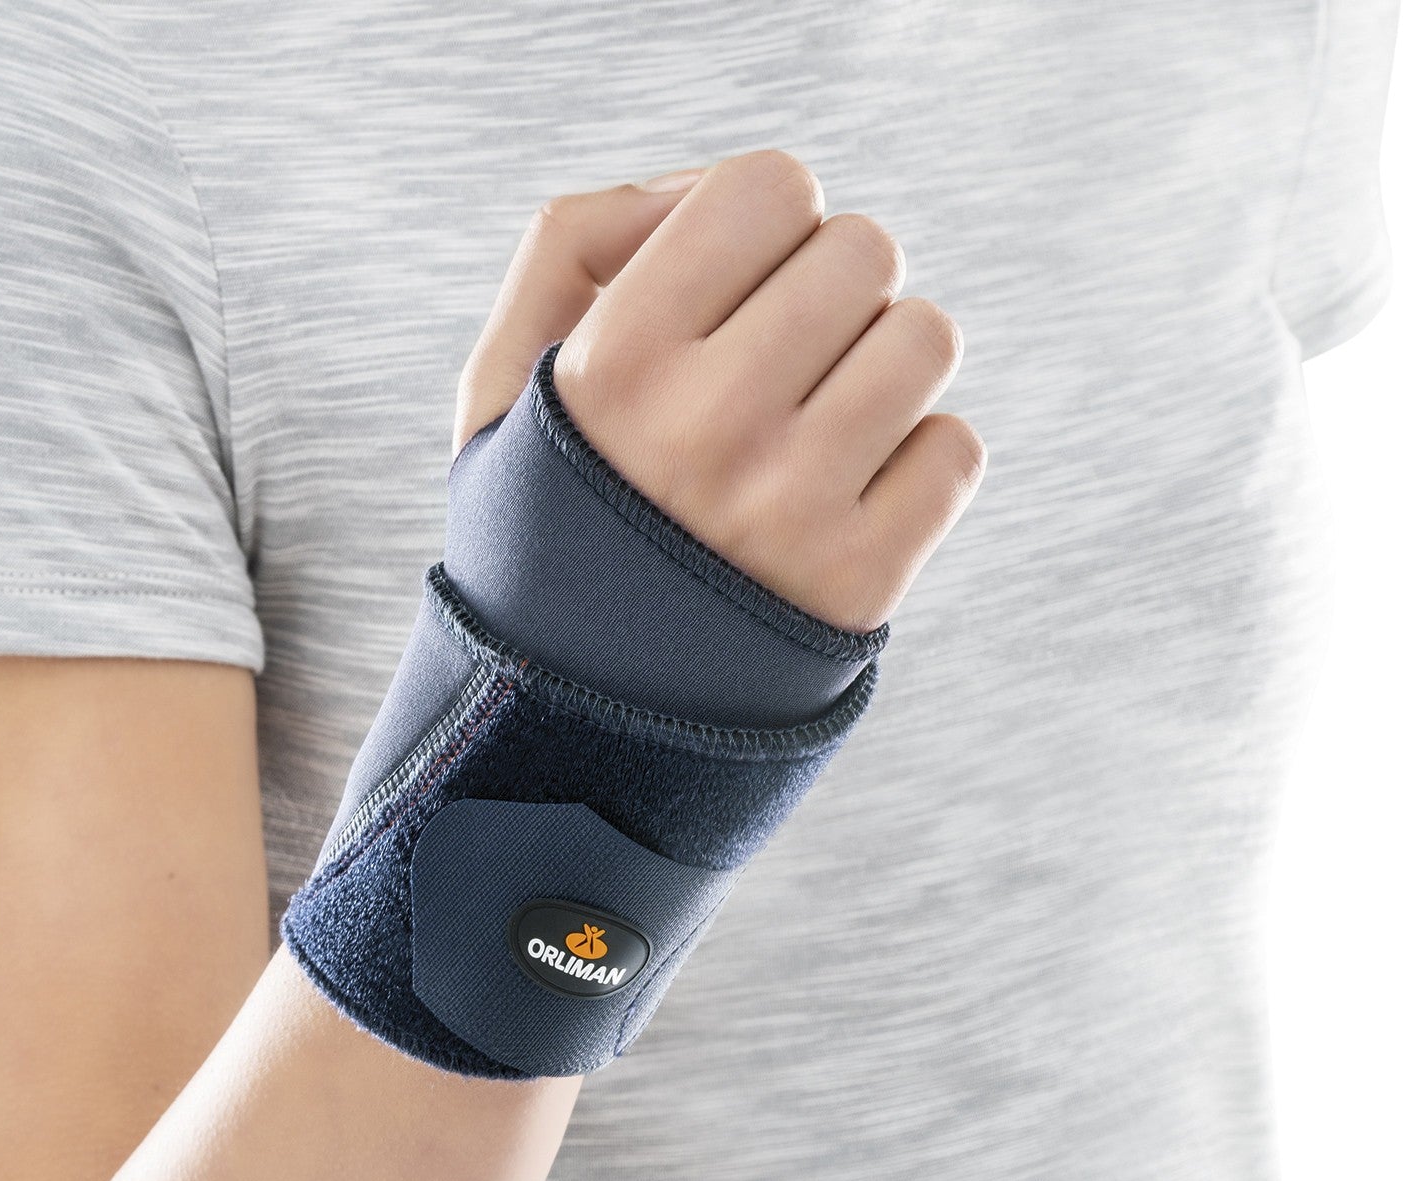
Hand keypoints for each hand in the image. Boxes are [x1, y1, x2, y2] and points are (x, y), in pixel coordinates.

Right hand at [455, 151, 984, 631]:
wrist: (573, 721)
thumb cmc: (552, 530)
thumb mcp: (499, 389)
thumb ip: (572, 248)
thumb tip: (704, 187)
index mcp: (613, 361)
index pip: (771, 186)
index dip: (767, 225)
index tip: (742, 290)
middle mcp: (706, 426)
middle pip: (865, 250)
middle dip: (831, 293)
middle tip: (785, 365)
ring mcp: (790, 509)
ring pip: (927, 339)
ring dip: (885, 369)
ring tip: (818, 430)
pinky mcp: (858, 584)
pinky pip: (954, 450)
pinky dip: (915, 466)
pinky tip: (844, 505)